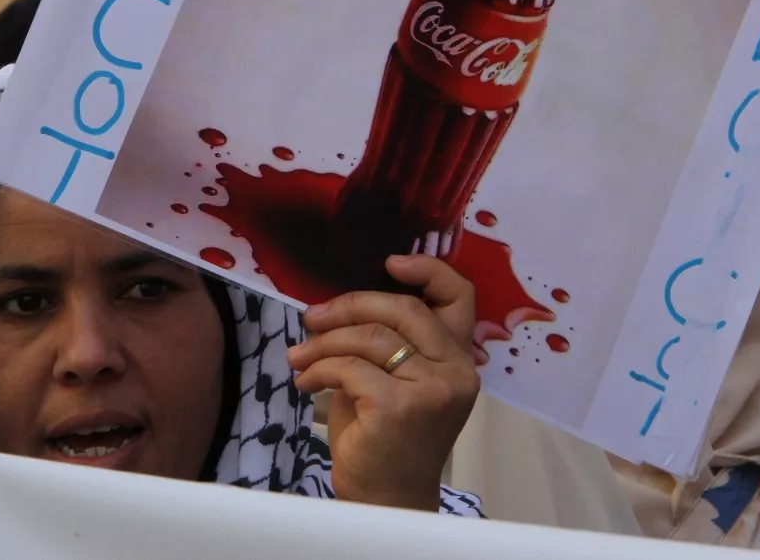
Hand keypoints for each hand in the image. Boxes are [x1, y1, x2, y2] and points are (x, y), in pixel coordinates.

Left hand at [287, 255, 480, 510]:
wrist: (385, 498)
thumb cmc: (384, 437)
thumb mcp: (395, 380)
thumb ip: (390, 341)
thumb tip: (342, 303)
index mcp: (459, 359)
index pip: (460, 297)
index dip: (428, 270)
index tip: (389, 263)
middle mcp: (455, 371)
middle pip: (403, 308)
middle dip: (350, 305)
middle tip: (313, 317)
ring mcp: (431, 389)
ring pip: (369, 337)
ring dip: (324, 343)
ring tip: (299, 357)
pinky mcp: (399, 406)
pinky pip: (349, 367)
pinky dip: (319, 369)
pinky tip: (306, 383)